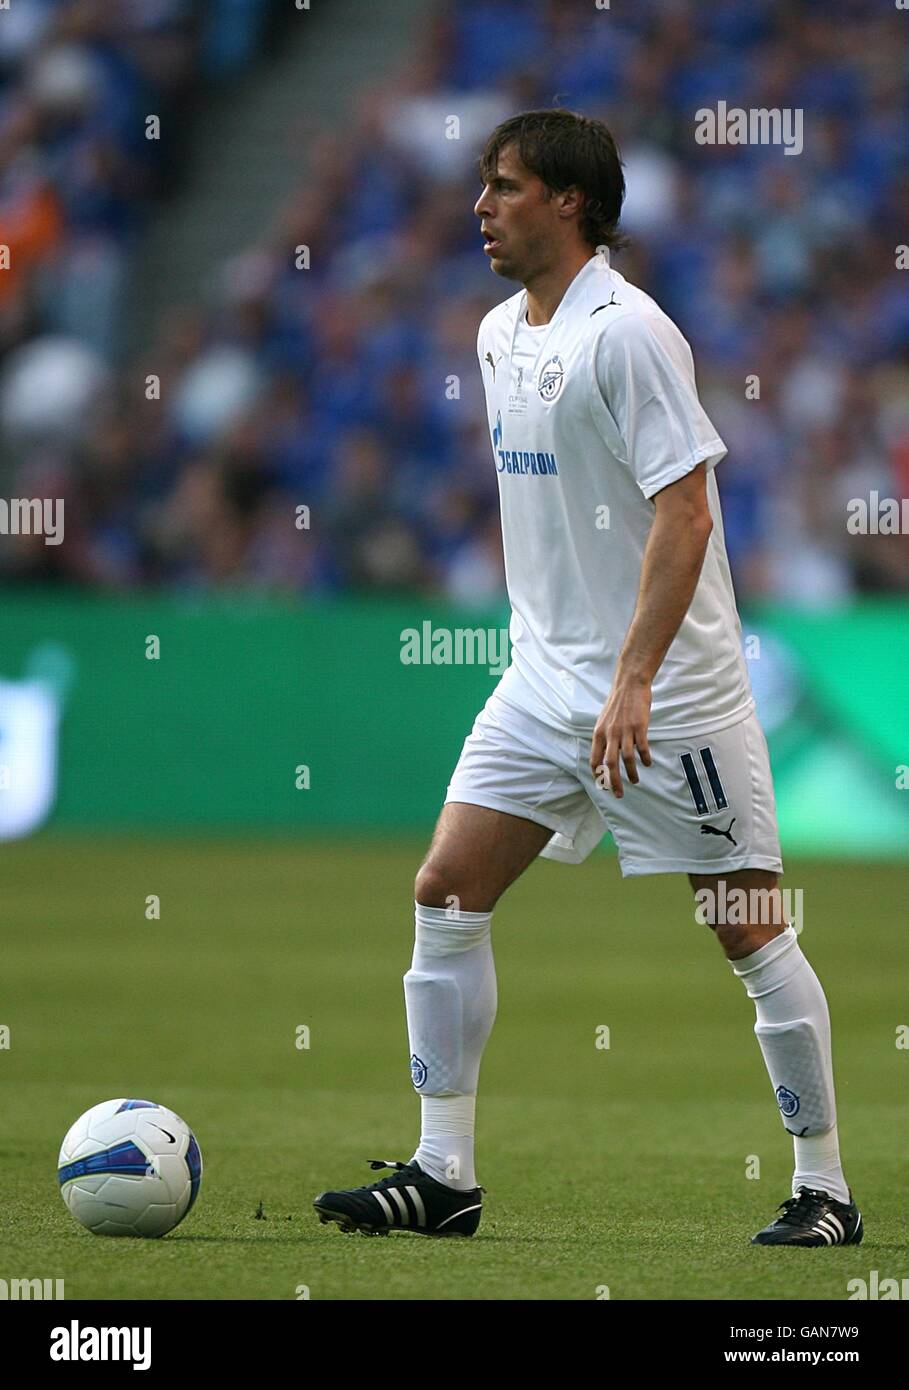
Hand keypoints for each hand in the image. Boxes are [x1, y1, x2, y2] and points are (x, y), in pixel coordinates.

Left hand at [590, 676, 652, 796]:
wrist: (630, 685)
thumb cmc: (617, 703)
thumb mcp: (604, 720)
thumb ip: (603, 737)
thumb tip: (603, 754)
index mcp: (599, 733)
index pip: (594, 759)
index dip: (598, 775)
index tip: (602, 785)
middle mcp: (610, 734)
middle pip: (610, 764)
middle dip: (613, 783)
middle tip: (618, 795)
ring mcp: (625, 731)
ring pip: (627, 759)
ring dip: (631, 773)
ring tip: (635, 781)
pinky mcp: (640, 727)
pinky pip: (642, 748)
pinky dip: (645, 758)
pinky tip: (647, 764)